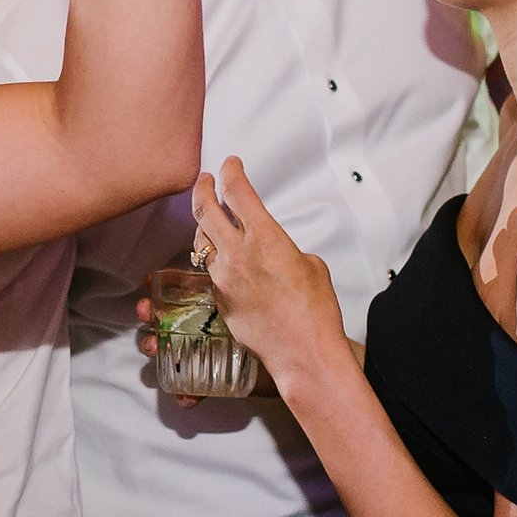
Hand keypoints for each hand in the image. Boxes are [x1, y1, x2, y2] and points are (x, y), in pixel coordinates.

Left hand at [189, 158, 351, 402]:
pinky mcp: (218, 299)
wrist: (303, 352)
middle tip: (206, 179)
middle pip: (205, 209)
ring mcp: (223, 278)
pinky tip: (219, 255)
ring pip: (200, 240)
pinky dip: (211, 256)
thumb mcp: (310, 264)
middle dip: (203, 187)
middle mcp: (238, 254)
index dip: (231, 171)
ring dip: (204, 223)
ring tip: (210, 216)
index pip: (237, 191)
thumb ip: (283, 247)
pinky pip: (207, 269)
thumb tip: (270, 248)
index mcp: (266, 238)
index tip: (231, 164)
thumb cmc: (316, 311)